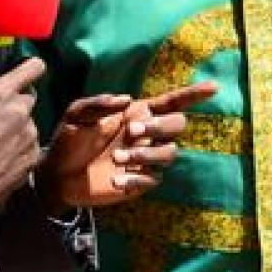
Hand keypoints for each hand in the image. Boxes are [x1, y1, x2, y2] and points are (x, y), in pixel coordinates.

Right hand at [0, 58, 45, 233]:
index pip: (33, 67)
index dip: (30, 67)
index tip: (25, 71)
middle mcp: (20, 113)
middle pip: (29, 97)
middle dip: (14, 102)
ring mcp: (29, 139)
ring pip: (29, 124)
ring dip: (16, 128)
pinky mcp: (31, 162)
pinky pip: (30, 148)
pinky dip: (18, 150)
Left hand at [36, 81, 218, 211]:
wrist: (57, 175)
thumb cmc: (69, 139)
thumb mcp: (76, 114)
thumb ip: (98, 103)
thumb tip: (126, 99)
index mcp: (137, 113)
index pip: (172, 102)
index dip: (194, 94)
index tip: (214, 87)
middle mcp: (147, 135)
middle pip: (178, 125)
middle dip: (161, 126)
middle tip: (131, 130)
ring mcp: (145, 159)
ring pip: (170, 153)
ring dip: (147, 154)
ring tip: (117, 158)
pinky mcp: (139, 183)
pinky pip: (154, 179)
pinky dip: (137, 179)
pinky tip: (116, 180)